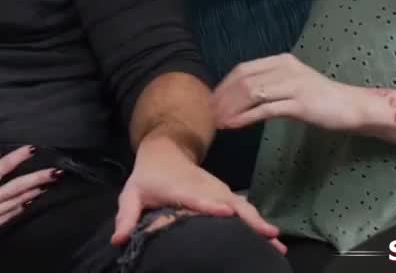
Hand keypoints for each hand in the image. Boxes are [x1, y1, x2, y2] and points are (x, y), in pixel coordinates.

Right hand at [0, 146, 56, 249]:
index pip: (3, 165)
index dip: (19, 156)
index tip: (32, 149)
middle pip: (19, 185)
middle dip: (39, 178)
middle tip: (55, 173)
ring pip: (17, 201)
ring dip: (34, 193)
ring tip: (48, 187)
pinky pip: (9, 218)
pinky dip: (20, 210)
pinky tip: (28, 205)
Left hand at [112, 137, 282, 252]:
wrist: (166, 149)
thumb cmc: (148, 177)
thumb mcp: (132, 193)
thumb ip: (126, 216)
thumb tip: (118, 240)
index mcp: (182, 190)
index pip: (198, 197)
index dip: (210, 204)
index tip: (226, 212)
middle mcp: (206, 189)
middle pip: (231, 204)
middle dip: (250, 220)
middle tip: (270, 238)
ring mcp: (218, 191)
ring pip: (243, 208)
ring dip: (260, 225)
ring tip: (278, 246)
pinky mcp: (225, 195)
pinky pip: (244, 210)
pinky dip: (258, 223)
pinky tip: (271, 240)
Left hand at [213, 53, 366, 131]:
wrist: (351, 107)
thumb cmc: (320, 99)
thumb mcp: (292, 84)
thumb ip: (270, 84)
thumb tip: (240, 94)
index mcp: (281, 61)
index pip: (243, 69)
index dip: (224, 85)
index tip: (211, 100)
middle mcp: (285, 68)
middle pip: (243, 80)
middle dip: (222, 97)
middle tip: (209, 114)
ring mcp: (293, 84)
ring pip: (251, 93)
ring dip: (230, 108)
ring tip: (218, 122)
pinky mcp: (299, 103)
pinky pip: (265, 109)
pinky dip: (245, 117)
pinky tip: (234, 125)